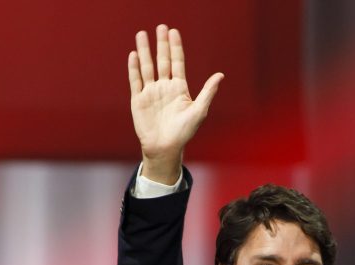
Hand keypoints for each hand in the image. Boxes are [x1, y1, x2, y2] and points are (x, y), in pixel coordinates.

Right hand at [129, 25, 223, 184]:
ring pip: (147, 67)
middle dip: (161, 44)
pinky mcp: (138, 100)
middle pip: (162, 60)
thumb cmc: (184, 132)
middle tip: (161, 27)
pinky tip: (134, 55)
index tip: (174, 32)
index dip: (175, 47)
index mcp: (179, 88)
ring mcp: (151, 92)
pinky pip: (136, 81)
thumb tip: (220, 75)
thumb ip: (207, 92)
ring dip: (145, 51)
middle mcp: (164, 87)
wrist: (165, 148)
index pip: (177, 62)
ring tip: (142, 34)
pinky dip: (134, 68)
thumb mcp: (199, 111)